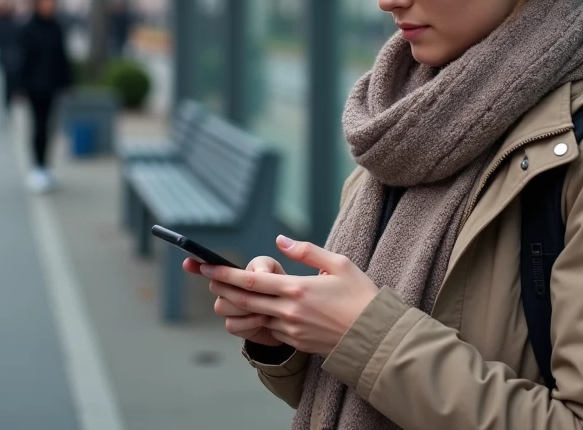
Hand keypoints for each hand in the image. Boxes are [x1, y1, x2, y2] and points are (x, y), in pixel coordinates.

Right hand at [184, 255, 285, 345]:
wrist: (293, 316)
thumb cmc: (283, 287)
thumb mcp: (276, 269)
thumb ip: (265, 266)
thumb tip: (257, 274)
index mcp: (236, 274)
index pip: (213, 268)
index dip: (197, 266)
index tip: (188, 263)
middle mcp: (228, 291)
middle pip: (216, 287)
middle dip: (234, 288)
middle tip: (259, 291)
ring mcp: (231, 309)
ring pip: (221, 307)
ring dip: (244, 306)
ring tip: (266, 307)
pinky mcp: (237, 327)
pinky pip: (232, 324)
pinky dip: (249, 322)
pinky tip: (263, 319)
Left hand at [200, 236, 379, 356]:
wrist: (376, 337)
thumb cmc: (361, 296)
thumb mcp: (339, 264)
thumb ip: (306, 250)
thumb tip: (281, 240)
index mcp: (297, 289)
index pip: (251, 281)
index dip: (225, 274)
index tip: (207, 266)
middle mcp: (289, 311)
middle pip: (244, 300)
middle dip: (222, 288)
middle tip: (207, 277)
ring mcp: (291, 330)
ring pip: (254, 317)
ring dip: (237, 306)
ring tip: (227, 294)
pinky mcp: (297, 343)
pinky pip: (270, 329)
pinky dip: (259, 318)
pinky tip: (257, 309)